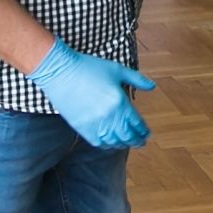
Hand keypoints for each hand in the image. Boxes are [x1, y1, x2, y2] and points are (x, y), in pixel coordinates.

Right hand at [28, 39, 154, 148]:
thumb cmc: (89, 68)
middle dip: (136, 140)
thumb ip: (137, 79)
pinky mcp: (82, 127)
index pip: (137, 123)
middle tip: (141, 142)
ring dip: (122, 143)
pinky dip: (107, 144)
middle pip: (127, 136)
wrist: (60, 71)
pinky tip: (110, 142)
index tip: (147, 133)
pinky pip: (98, 142)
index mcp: (120, 102)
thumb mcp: (117, 70)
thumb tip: (152, 86)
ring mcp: (94, 123)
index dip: (143, 131)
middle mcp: (109, 116)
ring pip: (114, 142)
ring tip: (127, 142)